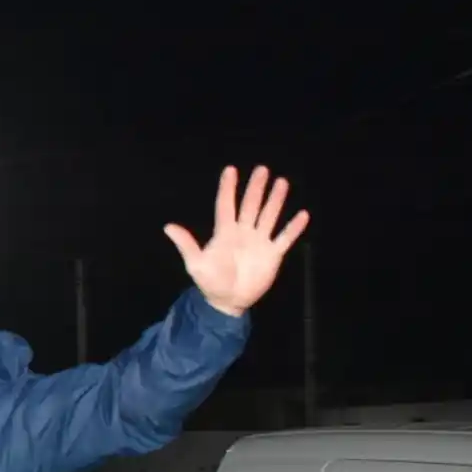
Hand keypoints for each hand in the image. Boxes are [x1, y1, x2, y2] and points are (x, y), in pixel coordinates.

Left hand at [163, 166, 310, 317]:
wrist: (228, 302)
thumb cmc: (210, 282)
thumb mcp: (196, 264)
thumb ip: (186, 244)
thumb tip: (168, 226)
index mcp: (224, 232)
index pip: (226, 205)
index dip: (228, 188)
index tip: (230, 170)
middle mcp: (243, 232)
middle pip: (250, 205)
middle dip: (256, 188)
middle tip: (262, 169)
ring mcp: (259, 242)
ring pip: (268, 216)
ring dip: (275, 201)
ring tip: (282, 182)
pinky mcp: (272, 254)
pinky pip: (284, 238)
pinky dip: (293, 228)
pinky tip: (303, 214)